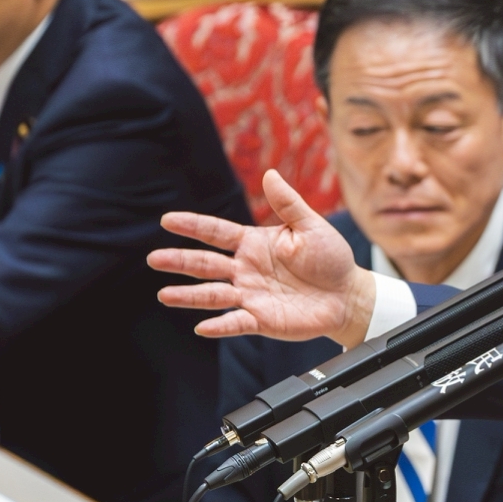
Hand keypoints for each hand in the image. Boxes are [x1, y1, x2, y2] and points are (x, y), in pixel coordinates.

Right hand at [149, 168, 379, 345]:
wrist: (348, 294)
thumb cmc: (331, 259)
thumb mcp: (311, 227)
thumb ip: (288, 204)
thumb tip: (270, 174)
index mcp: (253, 244)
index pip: (216, 233)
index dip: (193, 226)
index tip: (168, 220)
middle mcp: (246, 269)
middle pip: (206, 264)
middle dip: (180, 261)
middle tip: (154, 259)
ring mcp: (251, 295)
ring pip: (213, 294)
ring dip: (189, 295)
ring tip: (165, 294)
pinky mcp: (262, 320)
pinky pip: (236, 322)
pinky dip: (220, 325)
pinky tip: (202, 327)